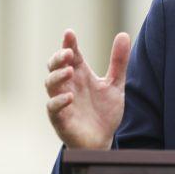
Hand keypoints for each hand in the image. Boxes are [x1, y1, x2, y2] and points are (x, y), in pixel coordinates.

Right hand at [45, 29, 130, 148]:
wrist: (103, 140)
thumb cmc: (104, 112)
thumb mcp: (115, 84)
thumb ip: (118, 62)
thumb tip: (123, 34)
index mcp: (79, 74)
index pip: (70, 54)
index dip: (68, 43)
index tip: (70, 33)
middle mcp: (68, 85)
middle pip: (54, 66)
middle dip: (58, 58)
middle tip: (68, 52)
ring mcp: (62, 101)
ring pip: (50, 84)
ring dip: (58, 76)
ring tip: (70, 70)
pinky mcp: (60, 118)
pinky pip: (53, 108)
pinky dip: (59, 101)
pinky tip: (70, 96)